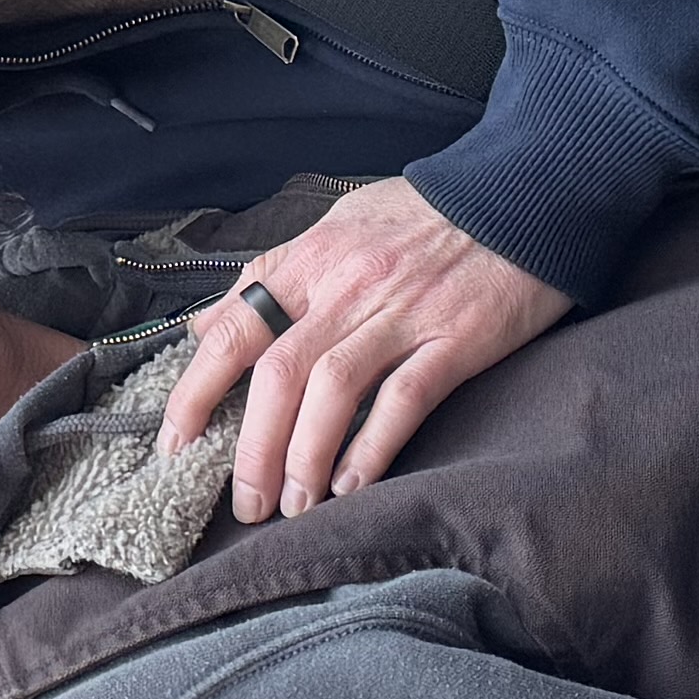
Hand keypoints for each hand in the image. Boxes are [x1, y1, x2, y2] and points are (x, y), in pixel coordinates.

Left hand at [154, 179, 571, 526]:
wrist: (522, 193)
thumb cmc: (424, 216)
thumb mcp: (337, 226)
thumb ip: (274, 277)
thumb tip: (209, 324)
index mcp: (312, 260)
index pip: (235, 328)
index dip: (196, 388)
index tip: (177, 441)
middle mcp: (348, 287)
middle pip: (279, 373)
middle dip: (251, 447)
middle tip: (245, 503)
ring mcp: (403, 314)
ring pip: (333, 390)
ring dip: (305, 457)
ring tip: (293, 505)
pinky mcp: (456, 339)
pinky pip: (405, 399)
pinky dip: (372, 447)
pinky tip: (352, 486)